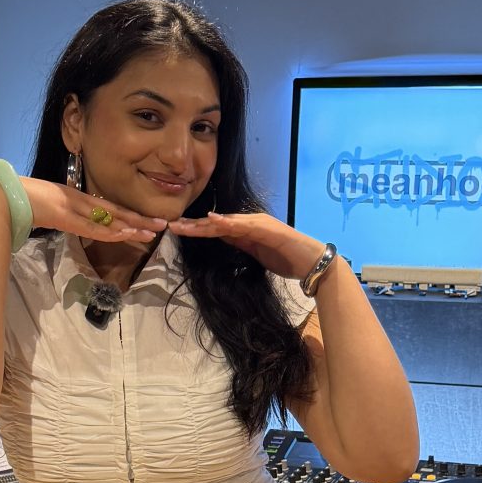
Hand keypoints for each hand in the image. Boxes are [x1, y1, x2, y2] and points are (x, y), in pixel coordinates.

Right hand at [20, 177, 167, 242]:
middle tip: (161, 225)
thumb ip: (67, 214)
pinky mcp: (65, 214)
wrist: (7, 195)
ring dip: (130, 226)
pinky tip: (123, 233)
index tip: (148, 221)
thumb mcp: (52, 208)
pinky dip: (108, 230)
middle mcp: (80, 201)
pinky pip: (90, 226)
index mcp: (78, 198)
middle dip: (139, 220)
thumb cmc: (25, 200)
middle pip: (115, 212)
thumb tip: (79, 222)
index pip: (110, 209)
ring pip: (107, 218)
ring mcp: (73, 207)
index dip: (130, 215)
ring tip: (150, 231)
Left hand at [168, 209, 324, 278]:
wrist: (311, 261)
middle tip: (170, 225)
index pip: (216, 229)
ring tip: (183, 225)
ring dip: (202, 224)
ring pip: (224, 223)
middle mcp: (250, 221)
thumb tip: (223, 241)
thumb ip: (240, 245)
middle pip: (215, 223)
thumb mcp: (256, 254)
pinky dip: (227, 223)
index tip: (177, 231)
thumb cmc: (287, 260)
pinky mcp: (266, 228)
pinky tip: (212, 221)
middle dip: (192, 225)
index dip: (196, 229)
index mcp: (246, 229)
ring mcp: (258, 223)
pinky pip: (243, 225)